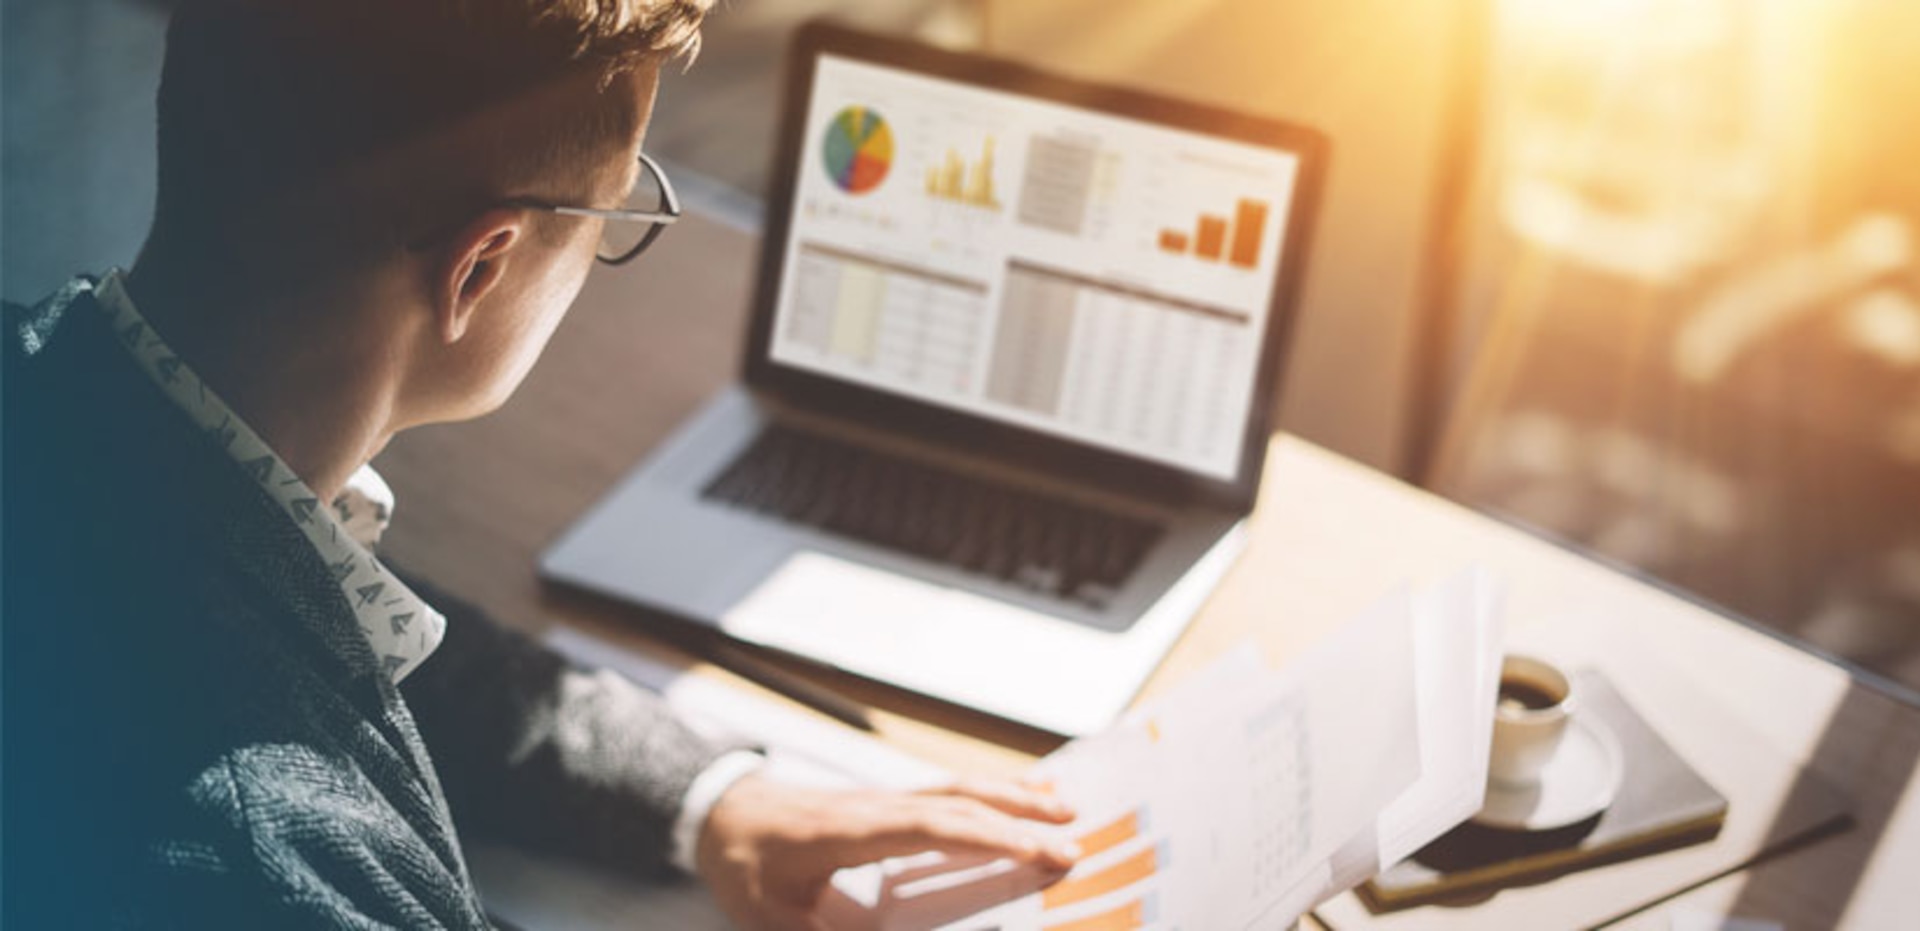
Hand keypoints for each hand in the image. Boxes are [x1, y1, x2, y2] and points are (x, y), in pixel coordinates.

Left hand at [695, 775, 1079, 930]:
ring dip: (1011, 795)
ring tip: (1062, 804)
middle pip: (959, 802)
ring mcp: (885, 799)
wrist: (720, 814)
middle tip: (1075, 839)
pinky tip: (1016, 795)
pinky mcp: (887, 803)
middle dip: (1019, 819)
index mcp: (856, 830)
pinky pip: (946, 792)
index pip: (935, 828)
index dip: (990, 838)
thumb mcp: (772, 915)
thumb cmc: (746, 863)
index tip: (1039, 852)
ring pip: (957, 788)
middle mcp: (880, 805)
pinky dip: (988, 792)